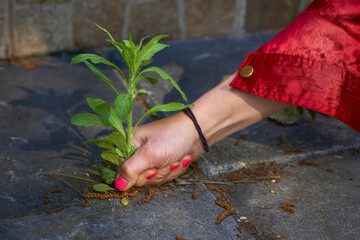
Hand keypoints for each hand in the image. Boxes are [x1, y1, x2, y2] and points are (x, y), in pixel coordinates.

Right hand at [114, 73, 288, 190]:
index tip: (150, 168)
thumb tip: (117, 186)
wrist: (199, 132)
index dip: (135, 174)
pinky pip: (163, 176)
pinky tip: (180, 160)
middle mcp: (137, 150)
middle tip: (166, 160)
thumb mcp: (150, 154)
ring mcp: (151, 157)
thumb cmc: (173, 137)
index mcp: (128, 142)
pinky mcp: (163, 162)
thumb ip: (130, 170)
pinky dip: (174, 171)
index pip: (120, 169)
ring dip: (167, 172)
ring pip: (152, 179)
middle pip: (137, 177)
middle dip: (156, 173)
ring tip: (175, 158)